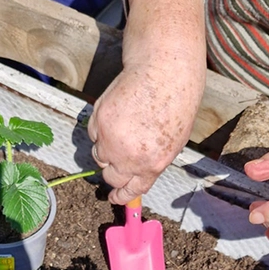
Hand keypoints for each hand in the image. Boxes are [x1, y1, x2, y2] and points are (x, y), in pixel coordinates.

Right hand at [89, 65, 204, 204]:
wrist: (163, 72)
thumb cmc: (175, 103)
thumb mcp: (173, 143)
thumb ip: (152, 161)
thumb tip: (136, 174)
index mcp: (152, 165)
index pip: (131, 190)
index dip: (121, 196)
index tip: (114, 197)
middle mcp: (129, 157)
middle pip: (111, 176)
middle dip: (113, 172)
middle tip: (116, 160)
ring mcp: (111, 139)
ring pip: (99, 155)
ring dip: (106, 149)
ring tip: (121, 130)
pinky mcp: (99, 120)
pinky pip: (93, 134)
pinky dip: (100, 129)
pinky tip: (116, 115)